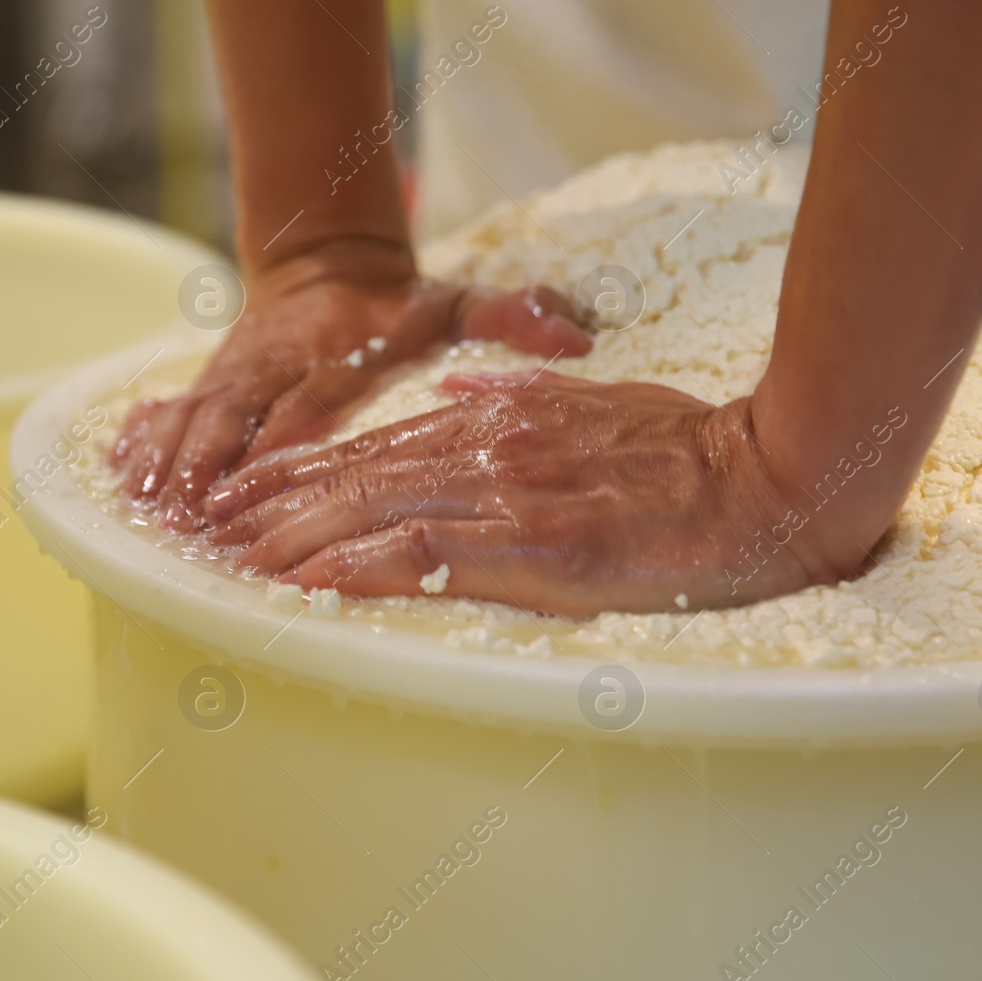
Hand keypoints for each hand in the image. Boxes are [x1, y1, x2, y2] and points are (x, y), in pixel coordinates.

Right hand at [110, 239, 591, 530]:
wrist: (328, 263)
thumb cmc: (398, 304)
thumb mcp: (457, 301)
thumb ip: (514, 315)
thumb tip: (578, 331)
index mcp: (330, 350)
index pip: (298, 405)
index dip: (272, 447)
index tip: (249, 486)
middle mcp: (276, 362)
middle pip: (233, 417)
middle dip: (206, 468)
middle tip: (183, 520)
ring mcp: (238, 372)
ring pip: (195, 415)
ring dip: (169, 462)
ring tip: (145, 511)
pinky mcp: (214, 382)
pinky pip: (171, 409)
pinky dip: (145, 439)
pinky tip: (117, 477)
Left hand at [202, 371, 852, 616]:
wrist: (773, 478)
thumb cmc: (697, 450)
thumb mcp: (602, 403)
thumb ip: (528, 399)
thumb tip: (465, 396)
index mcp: (507, 424)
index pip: (384, 447)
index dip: (310, 468)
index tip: (253, 486)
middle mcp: (493, 454)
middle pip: (361, 477)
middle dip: (276, 502)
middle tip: (209, 525)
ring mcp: (511, 498)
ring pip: (377, 513)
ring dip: (296, 536)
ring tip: (232, 557)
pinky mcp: (538, 545)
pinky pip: (428, 555)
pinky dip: (358, 567)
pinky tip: (309, 584)